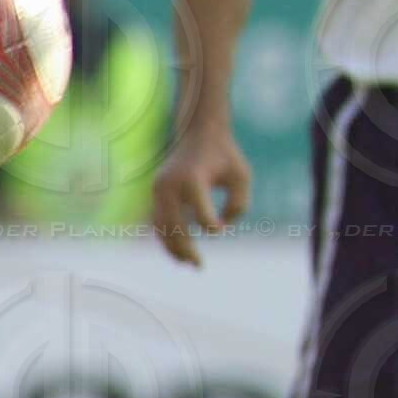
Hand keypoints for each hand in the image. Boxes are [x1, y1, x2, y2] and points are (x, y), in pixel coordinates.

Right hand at [150, 120, 251, 266]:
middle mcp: (170, 186)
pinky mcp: (156, 192)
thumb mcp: (242, 176)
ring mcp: (159, 189)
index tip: (223, 228)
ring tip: (188, 262)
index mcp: (192, 179)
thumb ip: (238, 204)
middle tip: (198, 265)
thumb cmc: (225, 155)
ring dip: (173, 247)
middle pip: (174, 227)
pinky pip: (158, 221)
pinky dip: (166, 237)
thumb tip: (221, 228)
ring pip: (162, 227)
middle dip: (185, 249)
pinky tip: (179, 250)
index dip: (213, 227)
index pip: (201, 217)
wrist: (201, 132)